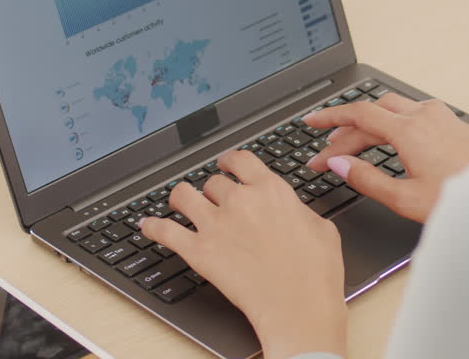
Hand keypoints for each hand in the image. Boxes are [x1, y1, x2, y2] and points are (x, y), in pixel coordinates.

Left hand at [140, 151, 347, 358]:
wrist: (299, 308)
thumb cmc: (316, 274)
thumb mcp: (321, 228)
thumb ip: (298, 210)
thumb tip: (290, 209)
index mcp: (271, 191)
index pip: (241, 160)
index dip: (229, 161)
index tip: (226, 165)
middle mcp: (240, 201)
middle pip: (213, 182)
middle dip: (213, 191)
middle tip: (212, 199)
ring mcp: (216, 225)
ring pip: (183, 196)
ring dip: (181, 198)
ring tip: (180, 203)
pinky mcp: (199, 252)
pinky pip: (165, 231)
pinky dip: (153, 226)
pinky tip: (147, 225)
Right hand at [304, 93, 468, 221]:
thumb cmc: (457, 201)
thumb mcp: (404, 198)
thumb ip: (366, 179)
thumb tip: (340, 164)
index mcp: (409, 130)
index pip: (358, 114)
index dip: (330, 118)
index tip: (311, 122)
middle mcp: (424, 115)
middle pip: (374, 110)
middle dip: (348, 127)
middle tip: (329, 150)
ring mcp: (442, 116)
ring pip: (395, 107)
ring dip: (371, 122)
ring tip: (355, 143)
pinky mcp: (454, 123)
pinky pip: (415, 112)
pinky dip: (394, 121)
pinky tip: (392, 137)